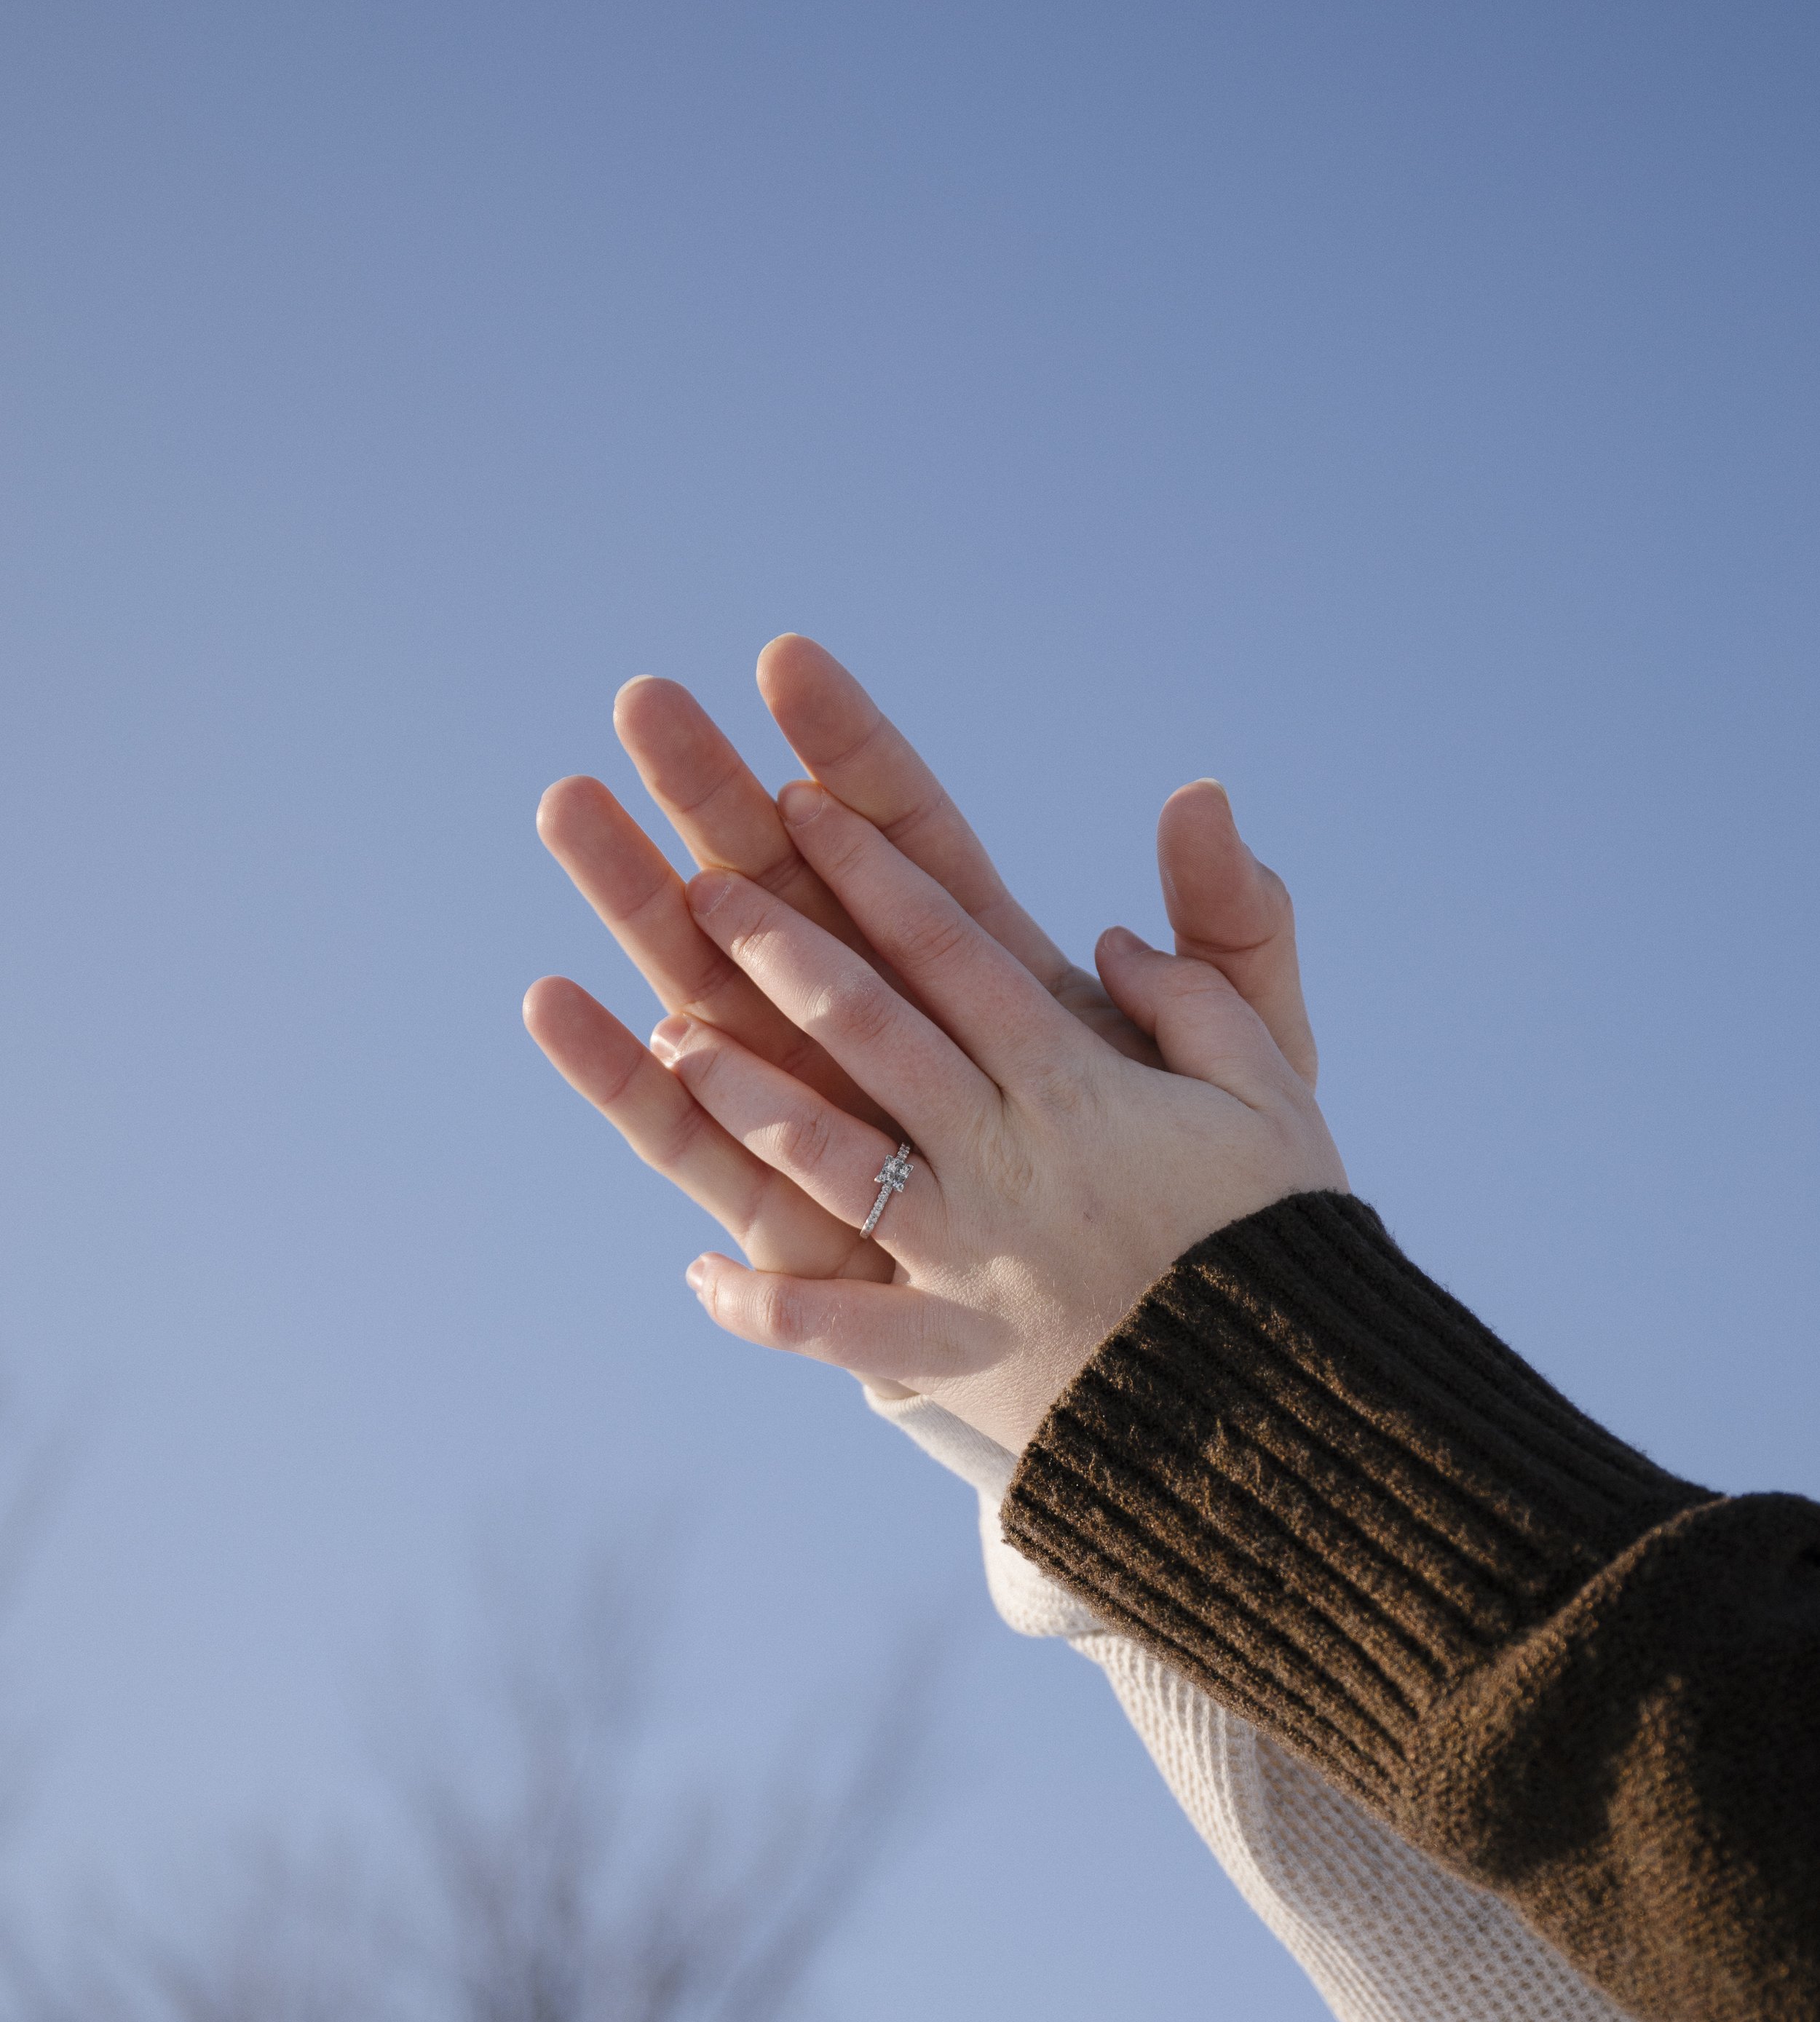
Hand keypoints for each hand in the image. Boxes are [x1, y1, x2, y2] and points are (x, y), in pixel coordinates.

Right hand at [524, 641, 1317, 1339]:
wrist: (1166, 1359)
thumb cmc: (1199, 1205)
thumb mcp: (1240, 1061)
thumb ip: (1230, 931)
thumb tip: (1201, 796)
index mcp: (985, 976)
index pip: (902, 838)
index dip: (845, 750)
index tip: (785, 661)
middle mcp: (887, 1033)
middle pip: (785, 889)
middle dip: (713, 794)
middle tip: (642, 699)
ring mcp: (828, 1118)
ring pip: (713, 992)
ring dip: (637, 903)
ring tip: (569, 807)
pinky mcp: (793, 1219)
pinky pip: (693, 1143)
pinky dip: (625, 1079)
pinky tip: (561, 1003)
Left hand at [652, 781, 1346, 1452]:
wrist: (1285, 1411)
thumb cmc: (1279, 1237)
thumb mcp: (1275, 1093)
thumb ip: (1200, 998)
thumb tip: (1112, 938)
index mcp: (1078, 1086)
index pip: (957, 956)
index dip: (876, 874)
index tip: (805, 801)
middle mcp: (1006, 1160)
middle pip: (877, 1036)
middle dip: (784, 954)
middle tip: (702, 886)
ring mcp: (968, 1260)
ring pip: (837, 1161)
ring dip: (750, 1098)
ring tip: (675, 1037)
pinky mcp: (955, 1352)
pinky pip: (842, 1332)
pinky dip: (768, 1308)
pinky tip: (700, 1274)